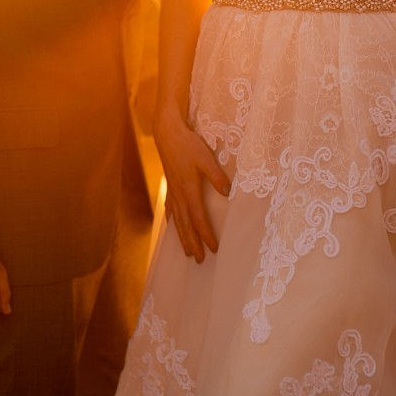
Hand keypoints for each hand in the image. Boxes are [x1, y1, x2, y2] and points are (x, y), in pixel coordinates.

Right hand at [155, 109, 230, 262]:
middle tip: (200, 261)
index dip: (206, 235)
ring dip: (183, 238)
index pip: (199, 219)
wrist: (167, 134)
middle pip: (186, 226)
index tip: (213, 249)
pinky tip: (172, 226)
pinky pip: (170, 210)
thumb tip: (228, 193)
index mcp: (189, 191)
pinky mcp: (169, 187)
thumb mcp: (206, 158)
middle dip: (193, 244)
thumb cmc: (188, 145)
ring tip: (187, 253)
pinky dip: (172, 222)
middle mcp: (179, 195)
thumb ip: (217, 176)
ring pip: (177, 221)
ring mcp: (172, 192)